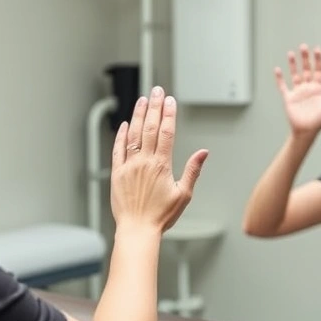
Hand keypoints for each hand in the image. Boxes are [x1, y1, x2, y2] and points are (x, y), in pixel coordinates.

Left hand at [110, 86, 208, 232]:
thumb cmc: (161, 216)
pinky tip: (125, 124)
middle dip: (155, 106)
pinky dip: (121, 135)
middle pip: (150, 127)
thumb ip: (193, 171)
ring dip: (139, 115)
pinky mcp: (117, 173)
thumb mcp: (184, 195)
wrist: (137, 230)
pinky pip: (118, 149)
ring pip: (133, 134)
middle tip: (158, 90)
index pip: (167, 132)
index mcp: (161, 165)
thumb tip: (203, 153)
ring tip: (143, 100)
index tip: (171, 101)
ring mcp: (129, 166)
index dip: (169, 114)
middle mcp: (144, 162)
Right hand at [274, 44, 320, 135]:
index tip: (317, 49)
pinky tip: (278, 69)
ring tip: (291, 53)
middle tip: (303, 47)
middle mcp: (308, 88)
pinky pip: (283, 86)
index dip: (318, 60)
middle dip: (305, 58)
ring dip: (293, 64)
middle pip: (306, 69)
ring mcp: (298, 92)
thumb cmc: (319, 121)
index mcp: (318, 88)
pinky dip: (279, 78)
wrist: (306, 131)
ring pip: (295, 74)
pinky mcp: (289, 98)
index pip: (318, 70)